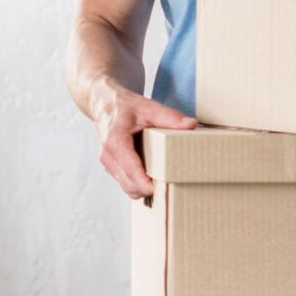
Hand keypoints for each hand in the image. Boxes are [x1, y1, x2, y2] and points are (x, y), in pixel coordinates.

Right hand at [90, 83, 195, 199]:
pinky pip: (126, 183)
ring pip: (127, 187)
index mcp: (116, 139)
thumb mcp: (149, 107)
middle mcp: (108, 154)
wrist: (105, 105)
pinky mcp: (111, 168)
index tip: (155, 190)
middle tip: (170, 185)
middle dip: (148, 188)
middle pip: (128, 182)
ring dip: (143, 188)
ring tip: (163, 182)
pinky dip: (139, 185)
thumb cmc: (126, 106)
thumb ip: (170, 117)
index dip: (141, 181)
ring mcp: (108, 163)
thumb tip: (191, 124)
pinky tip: (152, 177)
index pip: (129, 166)